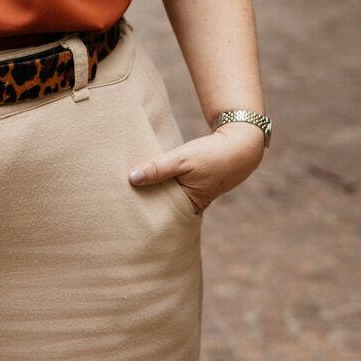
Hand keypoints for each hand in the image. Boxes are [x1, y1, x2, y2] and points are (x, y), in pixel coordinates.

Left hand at [128, 120, 264, 214]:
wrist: (241, 143)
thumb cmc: (212, 154)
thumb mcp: (182, 159)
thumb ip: (157, 168)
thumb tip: (131, 178)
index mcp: (188, 207)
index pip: (159, 216)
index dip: (142, 214)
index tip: (121, 213)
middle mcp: (191, 206)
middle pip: (162, 209)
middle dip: (145, 206)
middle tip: (119, 206)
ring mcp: (194, 197)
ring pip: (167, 197)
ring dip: (153, 192)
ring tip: (127, 192)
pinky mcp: (194, 185)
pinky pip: (173, 188)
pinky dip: (162, 184)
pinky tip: (147, 178)